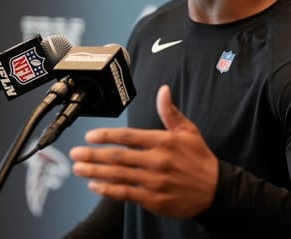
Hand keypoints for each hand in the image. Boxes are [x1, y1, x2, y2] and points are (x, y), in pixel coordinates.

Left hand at [69, 85, 218, 218]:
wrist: (215, 190)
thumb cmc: (199, 159)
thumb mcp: (188, 131)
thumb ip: (170, 112)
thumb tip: (163, 91)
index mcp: (164, 142)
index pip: (129, 137)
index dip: (107, 136)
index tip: (90, 135)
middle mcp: (157, 162)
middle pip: (118, 157)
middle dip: (93, 155)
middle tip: (76, 153)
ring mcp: (155, 182)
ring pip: (118, 175)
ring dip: (95, 171)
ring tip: (79, 168)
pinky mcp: (154, 200)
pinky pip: (126, 194)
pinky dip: (108, 190)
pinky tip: (95, 185)